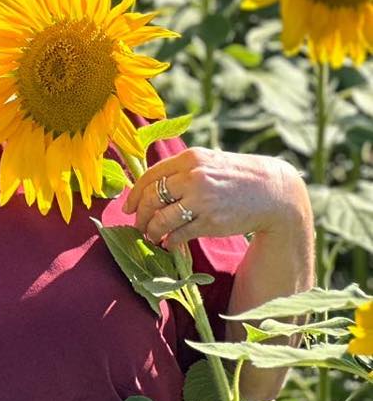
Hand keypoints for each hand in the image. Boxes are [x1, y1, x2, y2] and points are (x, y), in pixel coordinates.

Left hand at [123, 147, 306, 250]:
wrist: (272, 192)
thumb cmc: (236, 176)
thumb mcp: (208, 161)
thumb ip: (182, 169)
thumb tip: (150, 187)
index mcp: (190, 158)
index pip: (150, 176)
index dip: (135, 194)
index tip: (128, 207)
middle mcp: (194, 177)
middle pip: (152, 198)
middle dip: (141, 215)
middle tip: (138, 225)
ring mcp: (202, 201)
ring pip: (162, 219)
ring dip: (152, 231)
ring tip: (151, 235)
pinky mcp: (211, 222)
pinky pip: (180, 234)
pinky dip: (170, 240)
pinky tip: (170, 242)